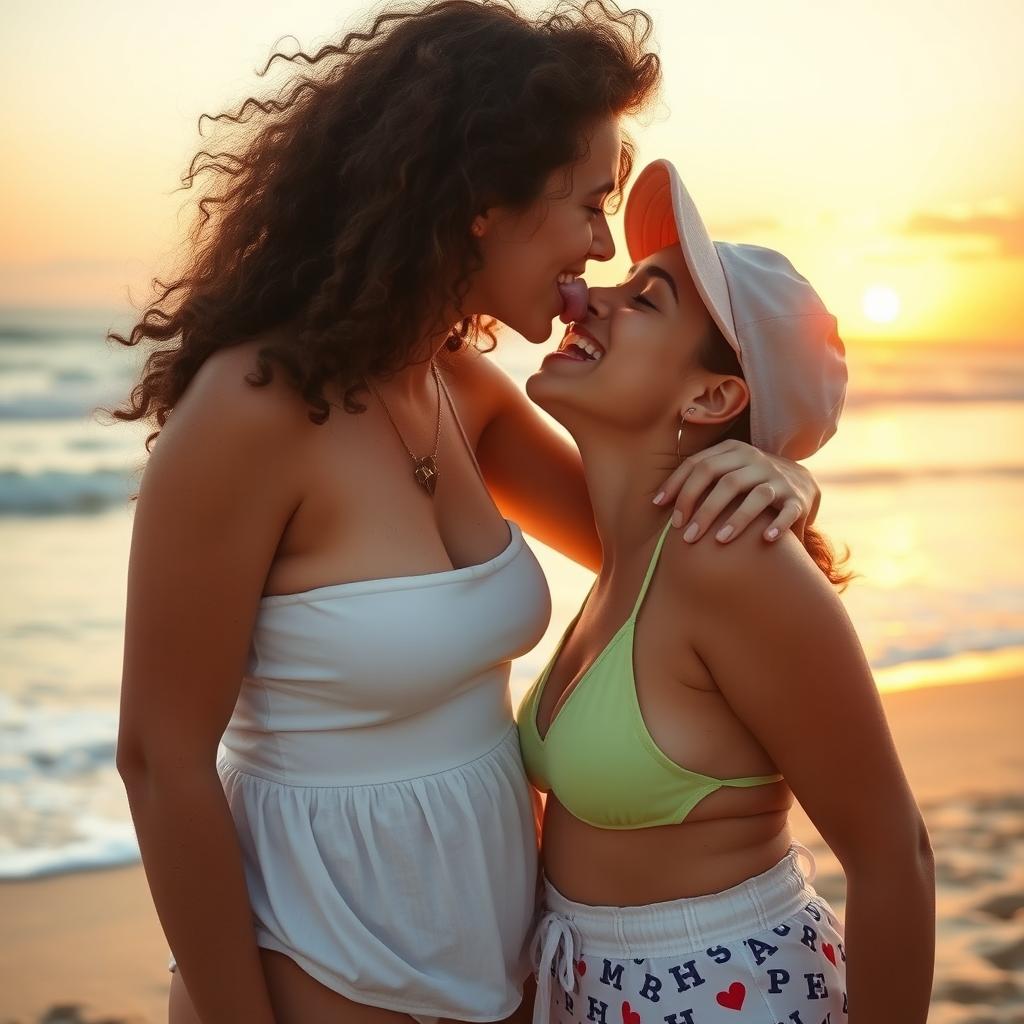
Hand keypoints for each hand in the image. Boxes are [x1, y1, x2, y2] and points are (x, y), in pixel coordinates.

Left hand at [653, 440, 820, 543]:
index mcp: (733, 450)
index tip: (659, 508)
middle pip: (724, 480)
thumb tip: (654, 503)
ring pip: (756, 495)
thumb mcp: (725, 472)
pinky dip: (778, 525)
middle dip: (702, 509)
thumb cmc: (747, 483)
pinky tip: (765, 540)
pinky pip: (788, 511)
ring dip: (736, 519)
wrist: (800, 483)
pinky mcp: (797, 499)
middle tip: (686, 536)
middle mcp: (756, 460)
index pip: (699, 464)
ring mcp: (778, 478)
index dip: (677, 485)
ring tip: (720, 541)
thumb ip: (698, 479)